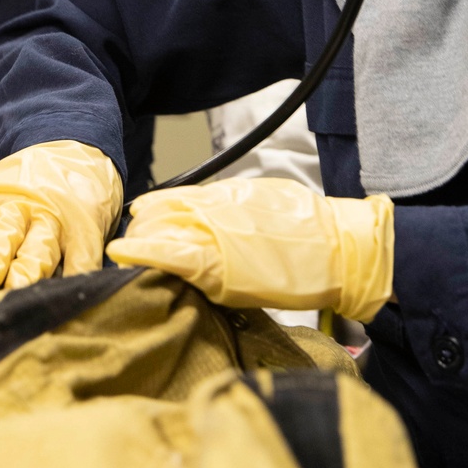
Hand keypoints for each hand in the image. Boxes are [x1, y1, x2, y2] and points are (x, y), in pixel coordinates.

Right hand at [0, 140, 122, 288]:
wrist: (70, 146)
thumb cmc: (84, 197)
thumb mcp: (96, 223)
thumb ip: (84, 258)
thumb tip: (80, 300)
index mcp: (81, 230)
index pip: (82, 261)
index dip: (75, 283)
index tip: (64, 307)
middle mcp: (49, 219)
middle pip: (39, 250)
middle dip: (29, 273)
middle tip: (20, 292)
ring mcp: (18, 206)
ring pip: (6, 233)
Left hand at [106, 177, 392, 322]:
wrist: (341, 247)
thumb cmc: (312, 229)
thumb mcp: (267, 202)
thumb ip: (235, 208)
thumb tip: (214, 213)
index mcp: (229, 197)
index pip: (174, 199)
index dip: (153, 210)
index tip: (139, 217)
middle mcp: (217, 212)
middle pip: (161, 216)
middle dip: (142, 230)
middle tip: (133, 245)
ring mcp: (217, 239)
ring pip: (160, 233)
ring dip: (139, 243)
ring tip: (128, 255)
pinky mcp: (222, 270)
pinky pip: (173, 259)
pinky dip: (145, 256)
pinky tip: (126, 256)